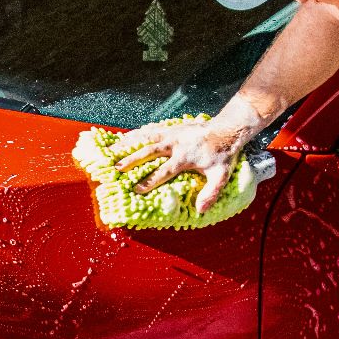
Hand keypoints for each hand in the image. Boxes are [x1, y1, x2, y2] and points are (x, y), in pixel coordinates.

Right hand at [110, 117, 250, 213]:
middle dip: (132, 160)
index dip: (150, 180)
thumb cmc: (223, 155)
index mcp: (186, 157)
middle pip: (150, 151)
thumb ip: (211, 193)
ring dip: (128, 143)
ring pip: (146, 137)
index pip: (165, 171)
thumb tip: (200, 210)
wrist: (227, 129)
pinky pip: (150, 130)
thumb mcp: (221, 176)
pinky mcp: (171, 128)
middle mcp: (176, 143)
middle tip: (116, 168)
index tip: (136, 190)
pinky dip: (136, 134)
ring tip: (112, 150)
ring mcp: (172, 133)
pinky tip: (123, 138)